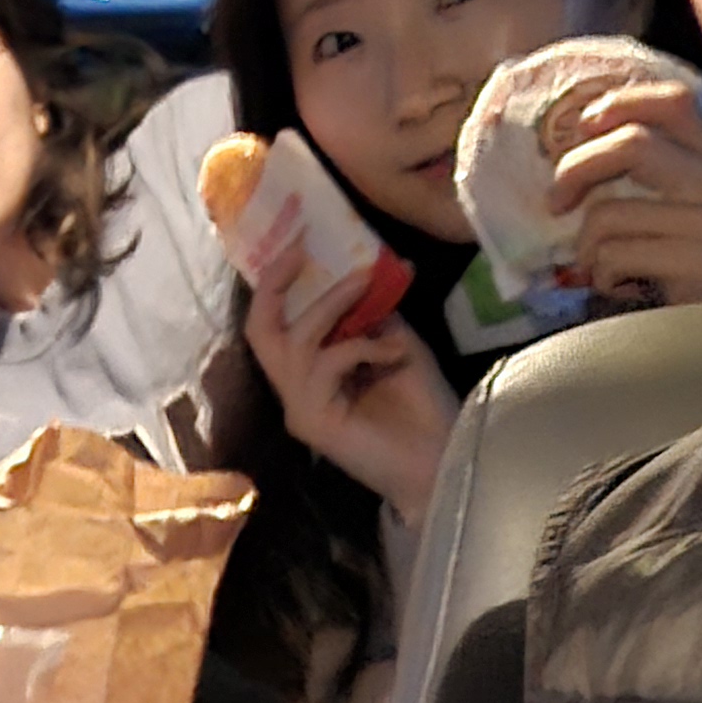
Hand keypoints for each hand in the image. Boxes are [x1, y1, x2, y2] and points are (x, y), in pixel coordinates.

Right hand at [242, 268, 459, 531]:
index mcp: (312, 370)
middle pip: (259, 331)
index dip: (279, 283)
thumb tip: (366, 269)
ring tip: (367, 287)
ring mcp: (300, 407)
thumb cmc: (424, 408)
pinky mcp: (312, 422)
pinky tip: (394, 352)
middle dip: (274, 286)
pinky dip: (360, 347)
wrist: (442, 461)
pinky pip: (324, 365)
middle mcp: (295, 388)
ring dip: (332, 306)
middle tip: (297, 250)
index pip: (277, 324)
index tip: (300, 241)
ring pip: (295, 342)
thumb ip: (372, 315)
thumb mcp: (396, 343)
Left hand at [544, 79, 701, 307]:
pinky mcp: (700, 265)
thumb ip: (653, 173)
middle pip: (633, 144)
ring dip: (586, 244)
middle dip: (576, 169)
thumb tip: (577, 143)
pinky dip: (600, 274)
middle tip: (555, 202)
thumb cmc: (700, 272)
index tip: (583, 127)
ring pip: (611, 211)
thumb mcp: (689, 209)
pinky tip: (618, 286)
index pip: (674, 101)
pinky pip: (617, 255)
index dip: (620, 103)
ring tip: (597, 263)